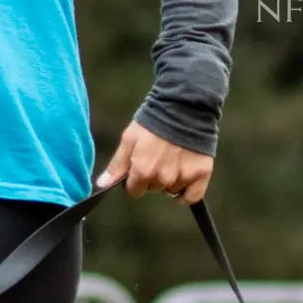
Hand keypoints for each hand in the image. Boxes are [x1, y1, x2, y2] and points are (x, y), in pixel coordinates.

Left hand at [97, 121, 212, 203]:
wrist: (183, 106)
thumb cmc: (153, 121)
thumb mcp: (129, 139)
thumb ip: (117, 165)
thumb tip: (102, 185)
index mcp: (143, 171)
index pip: (134, 191)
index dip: (134, 180)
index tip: (139, 165)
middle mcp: (163, 179)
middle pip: (153, 189)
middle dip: (152, 176)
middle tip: (158, 155)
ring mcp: (183, 178)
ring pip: (171, 190)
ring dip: (170, 180)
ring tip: (173, 157)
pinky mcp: (200, 175)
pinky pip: (191, 196)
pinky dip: (187, 191)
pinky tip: (184, 175)